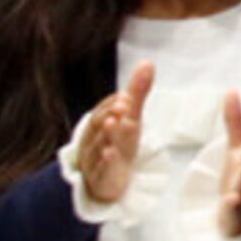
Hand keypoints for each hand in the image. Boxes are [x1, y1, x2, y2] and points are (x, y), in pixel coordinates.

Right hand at [77, 61, 155, 206]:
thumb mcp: (130, 117)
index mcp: (98, 124)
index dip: (112, 103)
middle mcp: (93, 140)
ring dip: (105, 136)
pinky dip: (105, 162)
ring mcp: (94, 160)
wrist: (109, 179)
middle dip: (108, 115)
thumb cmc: (118, 142)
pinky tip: (110, 154)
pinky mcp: (101, 178)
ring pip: (97, 147)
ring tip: (114, 124)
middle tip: (122, 107)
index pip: (101, 111)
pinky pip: (100, 169)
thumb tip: (148, 62)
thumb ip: (138, 92)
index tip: (126, 97)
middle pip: (97, 127)